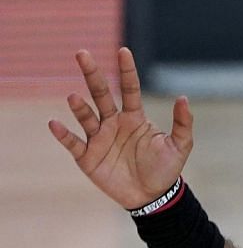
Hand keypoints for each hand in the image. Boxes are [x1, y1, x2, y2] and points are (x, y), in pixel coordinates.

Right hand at [48, 48, 193, 209]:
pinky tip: (55, 123)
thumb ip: (183, 122)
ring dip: (80, 107)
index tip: (123, 51)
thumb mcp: (180, 145)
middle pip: (100, 94)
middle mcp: (113, 123)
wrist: (153, 197)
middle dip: (92, 74)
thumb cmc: (166, 169)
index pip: (129, 88)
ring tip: (74, 97)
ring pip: (86, 117)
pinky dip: (63, 134)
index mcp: (134, 117)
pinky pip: (73, 143)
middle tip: (82, 53)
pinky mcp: (87, 157)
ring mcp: (98, 138)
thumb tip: (183, 97)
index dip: (126, 70)